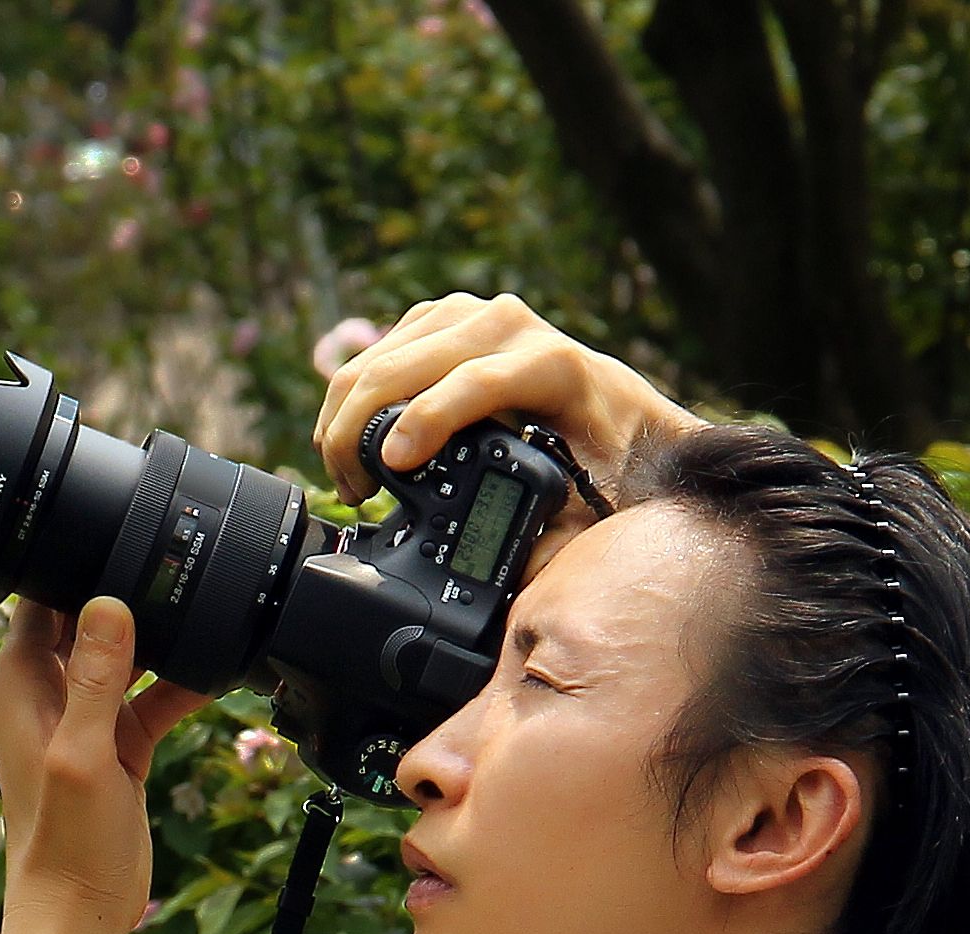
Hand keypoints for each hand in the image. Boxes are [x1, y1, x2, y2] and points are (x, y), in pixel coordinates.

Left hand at [0, 595, 210, 933]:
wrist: (78, 913)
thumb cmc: (63, 844)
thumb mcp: (84, 753)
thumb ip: (95, 678)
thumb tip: (106, 604)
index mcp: (19, 685)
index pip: (42, 602)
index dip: (77, 571)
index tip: (123, 546)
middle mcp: (46, 695)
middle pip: (87, 622)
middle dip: (127, 600)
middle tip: (179, 573)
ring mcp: (83, 721)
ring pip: (125, 659)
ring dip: (160, 643)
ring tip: (204, 613)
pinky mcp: (116, 747)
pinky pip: (150, 701)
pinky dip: (178, 687)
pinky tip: (215, 671)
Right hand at [312, 290, 705, 579]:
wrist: (624, 412)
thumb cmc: (609, 458)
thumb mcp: (592, 505)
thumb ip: (554, 543)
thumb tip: (510, 581)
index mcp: (552, 365)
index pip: (476, 382)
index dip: (425, 422)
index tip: (390, 467)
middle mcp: (509, 327)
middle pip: (409, 365)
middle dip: (361, 430)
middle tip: (349, 490)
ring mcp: (473, 316)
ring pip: (384, 354)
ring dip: (347, 414)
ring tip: (345, 474)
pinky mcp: (445, 318)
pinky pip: (384, 349)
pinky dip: (356, 394)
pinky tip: (350, 437)